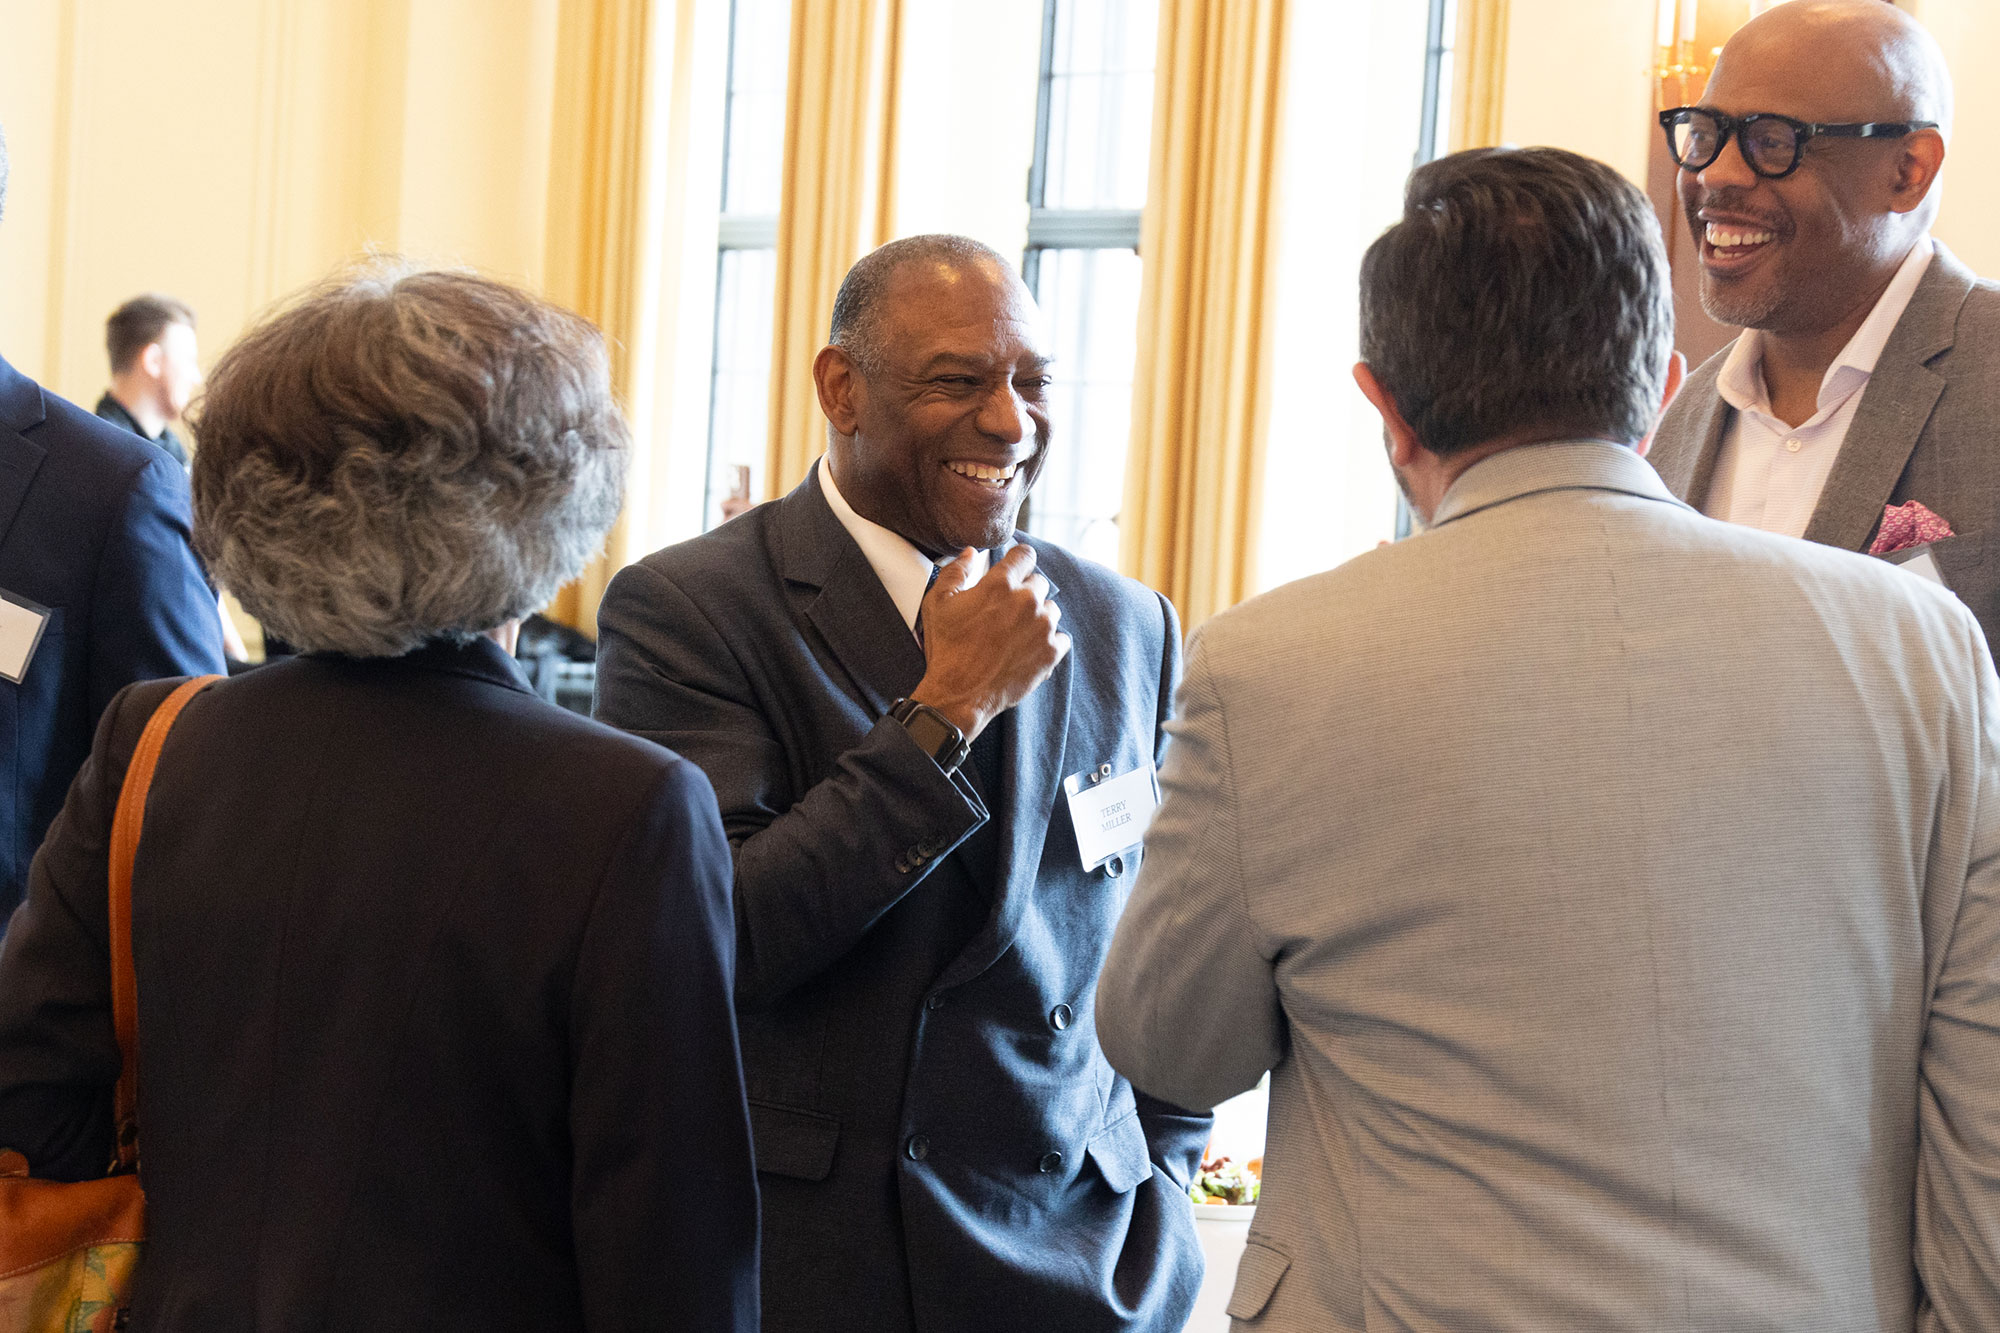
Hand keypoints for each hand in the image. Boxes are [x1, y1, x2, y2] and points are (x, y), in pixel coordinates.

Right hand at [910, 545, 1069, 741]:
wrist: (959, 694)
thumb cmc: (946, 648)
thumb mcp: (938, 603)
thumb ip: (956, 571)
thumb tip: (972, 553)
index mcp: (1001, 584)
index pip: (1026, 554)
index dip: (1019, 560)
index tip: (1014, 570)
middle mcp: (1027, 601)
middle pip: (1039, 583)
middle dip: (1025, 592)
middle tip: (1006, 612)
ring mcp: (1043, 627)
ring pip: (1051, 609)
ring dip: (1038, 617)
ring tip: (1016, 634)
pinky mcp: (1051, 652)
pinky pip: (1061, 637)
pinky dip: (1049, 642)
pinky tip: (1028, 649)